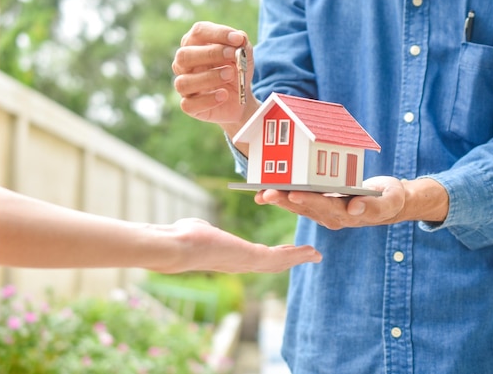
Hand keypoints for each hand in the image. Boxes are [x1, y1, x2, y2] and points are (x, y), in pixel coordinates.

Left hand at [160, 218, 321, 272]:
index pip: (257, 259)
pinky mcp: (250, 257)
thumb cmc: (181, 238)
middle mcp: (241, 264)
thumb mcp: (199, 230)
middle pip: (273, 264)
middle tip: (310, 256)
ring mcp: (247, 263)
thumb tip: (200, 228)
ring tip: (316, 254)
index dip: (274, 257)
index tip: (285, 253)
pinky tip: (310, 251)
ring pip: (279, 262)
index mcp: (231, 258)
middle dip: (292, 260)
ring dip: (299, 258)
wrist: (176, 247)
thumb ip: (204, 230)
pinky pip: (280, 257)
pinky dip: (297, 255)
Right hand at [172, 21, 260, 133]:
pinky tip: (223, 95)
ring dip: (209, 77)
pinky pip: (188, 104)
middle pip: (184, 55)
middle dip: (210, 54)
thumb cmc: (237, 71)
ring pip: (184, 82)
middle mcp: (184, 64)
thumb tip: (240, 38)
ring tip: (230, 75)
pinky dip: (208, 100)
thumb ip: (242, 44)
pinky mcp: (188, 105)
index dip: (218, 34)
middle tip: (232, 56)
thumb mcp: (244, 56)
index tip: (238, 39)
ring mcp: (184, 85)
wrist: (241, 99)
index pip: (198, 32)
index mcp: (194, 44)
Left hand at [254, 177, 407, 228]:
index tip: (293, 193)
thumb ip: (373, 205)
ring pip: (297, 206)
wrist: (387, 202)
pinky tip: (266, 191)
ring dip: (278, 199)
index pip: (325, 206)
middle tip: (265, 193)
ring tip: (259, 193)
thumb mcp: (390, 199)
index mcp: (347, 214)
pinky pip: (298, 201)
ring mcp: (323, 213)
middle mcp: (331, 216)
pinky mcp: (318, 206)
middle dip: (284, 200)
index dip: (308, 200)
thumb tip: (353, 208)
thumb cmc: (390, 197)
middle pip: (305, 207)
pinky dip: (282, 196)